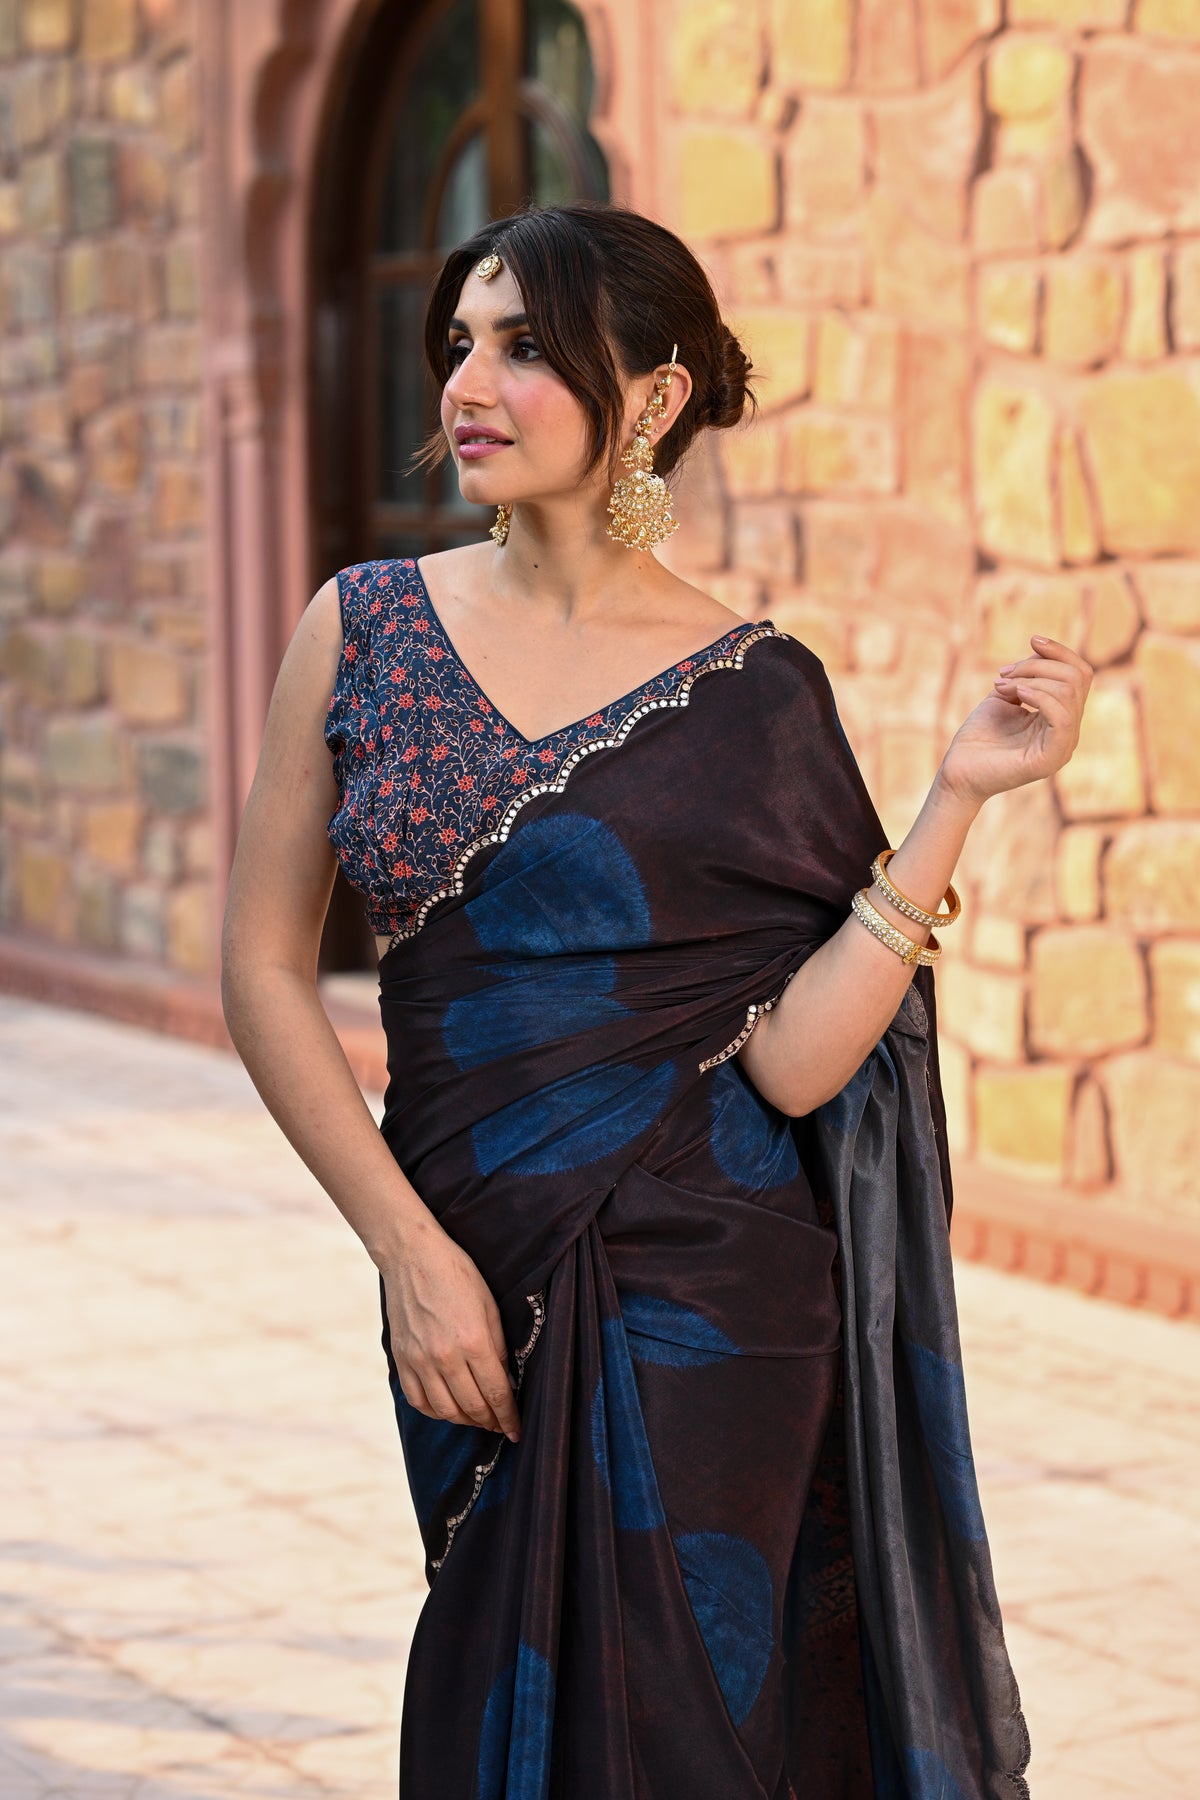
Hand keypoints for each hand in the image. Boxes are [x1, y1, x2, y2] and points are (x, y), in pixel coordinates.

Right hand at [382, 1217, 521, 1441]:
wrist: (412, 1256)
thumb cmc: (457, 1274)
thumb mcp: (489, 1306)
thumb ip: (498, 1346)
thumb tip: (505, 1380)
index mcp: (473, 1341)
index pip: (496, 1393)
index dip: (509, 1417)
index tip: (517, 1431)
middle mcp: (445, 1357)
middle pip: (472, 1407)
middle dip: (490, 1421)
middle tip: (500, 1425)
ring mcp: (419, 1360)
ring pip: (445, 1410)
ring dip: (465, 1420)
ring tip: (478, 1417)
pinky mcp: (402, 1359)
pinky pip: (418, 1400)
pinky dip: (435, 1411)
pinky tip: (447, 1408)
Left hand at [939, 635, 1092, 807]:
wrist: (958, 771)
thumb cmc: (979, 735)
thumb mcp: (1007, 693)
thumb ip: (1029, 673)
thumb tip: (1044, 650)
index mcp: (1062, 716)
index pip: (1080, 674)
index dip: (1060, 651)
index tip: (1032, 639)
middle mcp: (1069, 731)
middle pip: (1076, 678)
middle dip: (1038, 664)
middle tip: (1003, 673)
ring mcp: (1064, 746)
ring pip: (1069, 692)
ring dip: (1030, 678)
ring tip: (1001, 686)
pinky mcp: (1052, 758)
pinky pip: (1062, 716)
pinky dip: (1039, 695)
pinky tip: (1016, 693)